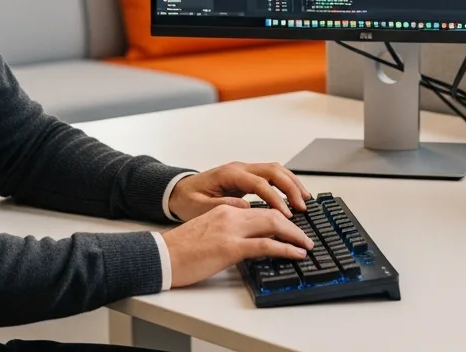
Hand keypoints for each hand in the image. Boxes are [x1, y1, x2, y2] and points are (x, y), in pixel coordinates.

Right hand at [160, 205, 314, 287]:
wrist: (159, 256)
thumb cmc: (179, 249)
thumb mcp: (208, 231)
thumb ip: (228, 228)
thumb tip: (247, 239)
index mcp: (225, 209)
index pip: (260, 208)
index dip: (280, 216)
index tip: (292, 225)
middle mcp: (230, 214)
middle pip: (272, 213)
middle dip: (294, 224)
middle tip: (306, 235)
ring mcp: (231, 230)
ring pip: (274, 223)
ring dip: (295, 234)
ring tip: (306, 245)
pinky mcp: (230, 247)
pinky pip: (266, 245)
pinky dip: (286, 248)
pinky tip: (296, 253)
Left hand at [168, 162, 311, 221]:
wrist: (178, 191)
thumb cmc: (187, 200)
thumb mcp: (200, 207)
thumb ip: (223, 206)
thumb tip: (246, 208)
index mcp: (229, 175)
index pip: (260, 184)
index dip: (276, 199)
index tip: (286, 215)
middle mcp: (240, 168)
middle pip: (273, 171)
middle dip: (291, 188)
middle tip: (302, 207)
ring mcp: (245, 170)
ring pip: (276, 170)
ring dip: (292, 183)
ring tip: (305, 200)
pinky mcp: (247, 176)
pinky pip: (272, 176)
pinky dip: (286, 184)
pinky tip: (294, 196)